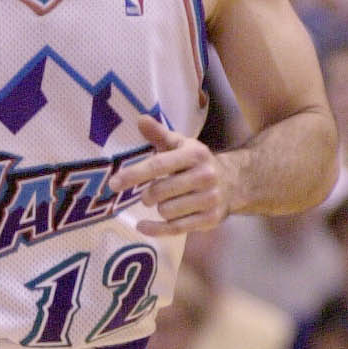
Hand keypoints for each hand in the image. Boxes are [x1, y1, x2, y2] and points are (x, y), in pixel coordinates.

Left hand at [115, 116, 229, 235]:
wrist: (233, 181)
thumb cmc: (196, 163)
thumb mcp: (181, 145)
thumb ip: (159, 134)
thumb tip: (140, 119)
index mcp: (195, 154)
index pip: (159, 165)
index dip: (134, 174)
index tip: (114, 183)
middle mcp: (204, 176)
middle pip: (159, 192)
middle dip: (148, 195)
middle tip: (150, 194)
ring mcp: (209, 199)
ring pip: (166, 212)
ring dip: (159, 208)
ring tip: (167, 202)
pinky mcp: (210, 219)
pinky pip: (175, 229)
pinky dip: (155, 229)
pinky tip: (143, 226)